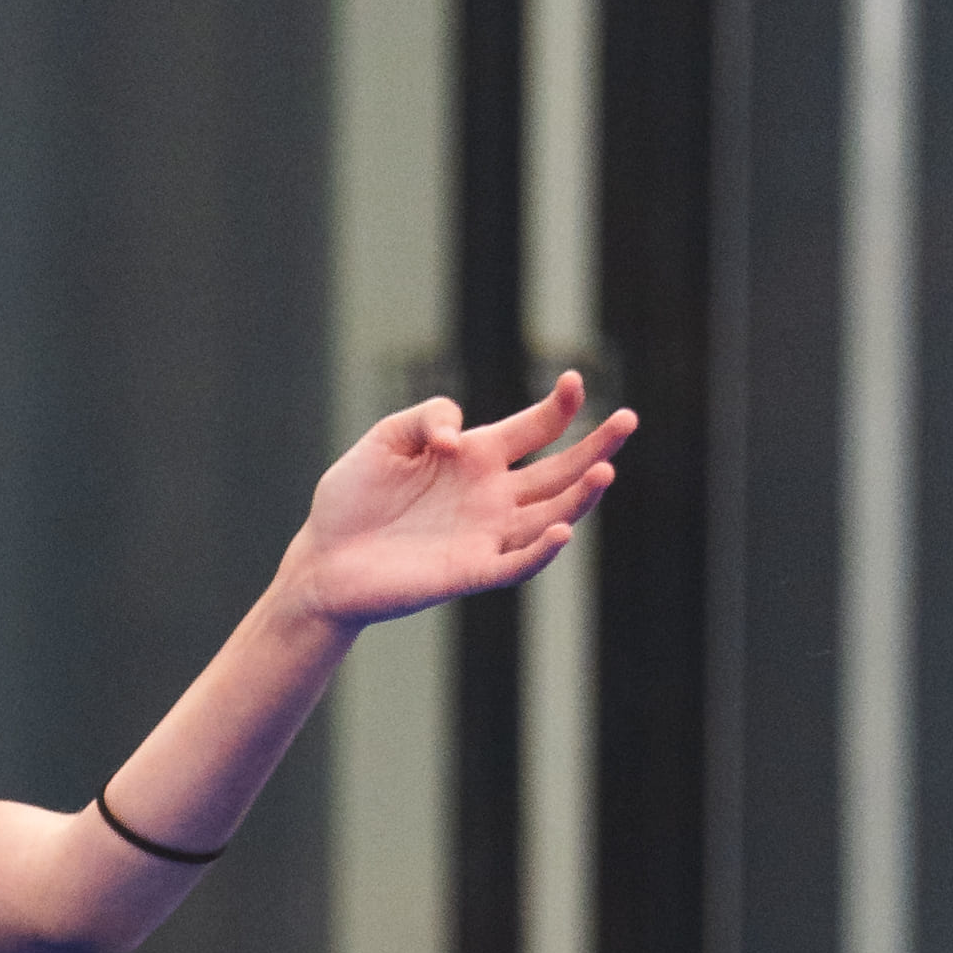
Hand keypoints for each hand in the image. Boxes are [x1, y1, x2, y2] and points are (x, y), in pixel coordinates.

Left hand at [286, 370, 633, 630]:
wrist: (323, 558)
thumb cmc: (353, 497)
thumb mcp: (385, 439)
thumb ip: (428, 418)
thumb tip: (460, 437)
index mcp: (477, 457)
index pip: (535, 428)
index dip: (560, 406)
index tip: (575, 381)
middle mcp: (491, 496)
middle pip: (559, 471)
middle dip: (597, 447)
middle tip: (629, 420)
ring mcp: (485, 535)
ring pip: (551, 516)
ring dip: (580, 497)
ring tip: (605, 471)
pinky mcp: (469, 571)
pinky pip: (516, 564)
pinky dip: (541, 551)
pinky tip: (562, 530)